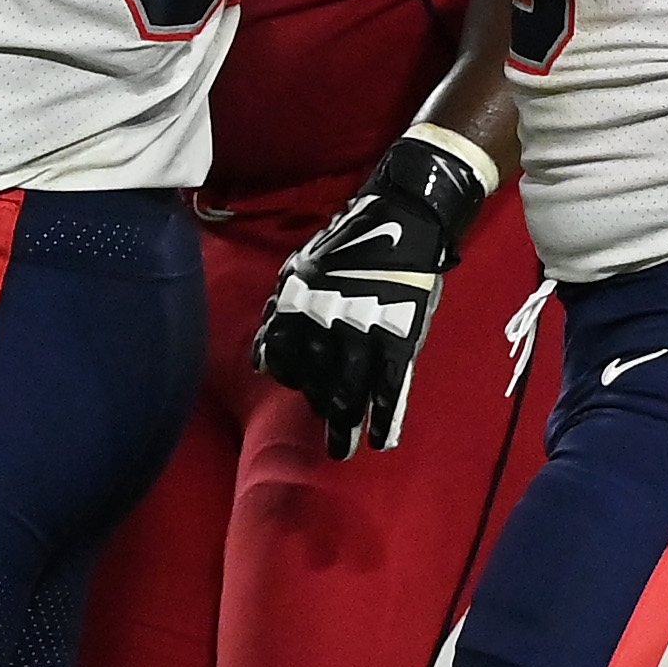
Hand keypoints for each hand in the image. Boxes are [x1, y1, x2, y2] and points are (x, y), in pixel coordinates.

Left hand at [255, 130, 492, 456]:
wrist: (405, 216)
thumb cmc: (350, 241)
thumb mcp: (302, 266)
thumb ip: (280, 310)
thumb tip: (262, 358)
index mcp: (295, 301)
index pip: (277, 354)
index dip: (285, 375)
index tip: (297, 386)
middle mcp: (323, 319)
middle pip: (313, 380)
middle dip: (318, 410)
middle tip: (326, 437)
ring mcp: (362, 329)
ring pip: (347, 390)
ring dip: (344, 425)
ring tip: (342, 450)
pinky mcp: (399, 335)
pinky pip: (388, 385)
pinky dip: (385, 416)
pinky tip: (380, 441)